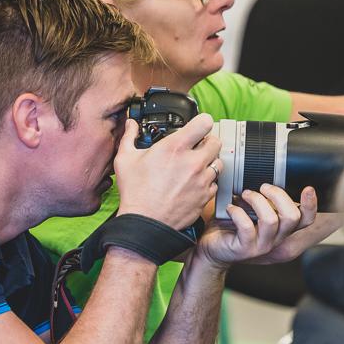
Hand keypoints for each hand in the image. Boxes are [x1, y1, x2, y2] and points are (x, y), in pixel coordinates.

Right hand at [114, 114, 219, 229]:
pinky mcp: (205, 196)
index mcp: (175, 148)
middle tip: (197, 147)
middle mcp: (193, 162)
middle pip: (216, 141)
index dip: (202, 121)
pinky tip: (194, 183)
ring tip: (195, 166)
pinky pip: (215, 183)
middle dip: (208, 141)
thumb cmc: (135, 192)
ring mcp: (202, 180)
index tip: (197, 126)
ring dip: (209, 162)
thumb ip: (129, 137)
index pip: (204, 122)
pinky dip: (208, 181)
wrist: (145, 222)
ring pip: (218, 163)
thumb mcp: (125, 159)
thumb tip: (130, 125)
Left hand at [193, 184, 306, 268]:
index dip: (311, 204)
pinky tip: (231, 208)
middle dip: (278, 195)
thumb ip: (263, 199)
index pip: (306, 219)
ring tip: (245, 194)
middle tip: (263, 187)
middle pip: (292, 217)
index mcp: (281, 227)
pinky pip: (246, 227)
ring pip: (271, 220)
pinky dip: (237, 212)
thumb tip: (265, 174)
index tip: (308, 188)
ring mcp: (261, 245)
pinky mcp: (245, 248)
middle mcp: (276, 238)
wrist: (212, 248)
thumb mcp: (251, 210)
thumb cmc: (231, 226)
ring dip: (257, 201)